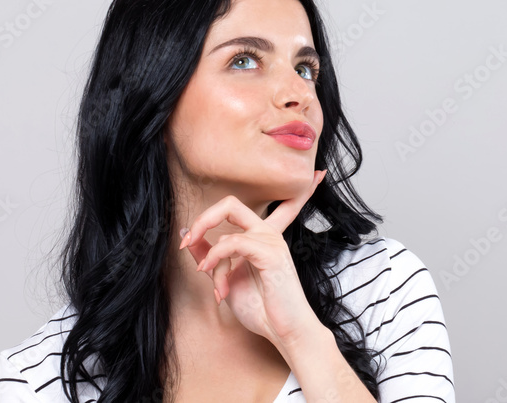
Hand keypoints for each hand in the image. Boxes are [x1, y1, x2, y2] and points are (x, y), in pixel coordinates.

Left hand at [179, 169, 327, 347]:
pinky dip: (216, 259)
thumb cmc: (261, 308)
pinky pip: (232, 243)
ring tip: (212, 283)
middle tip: (187, 241)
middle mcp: (269, 233)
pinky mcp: (270, 252)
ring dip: (209, 259)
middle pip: (231, 203)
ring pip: (225, 230)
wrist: (283, 330)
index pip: (285, 203)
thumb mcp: (225, 278)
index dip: (302, 189)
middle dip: (203, 219)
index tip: (320, 175)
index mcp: (264, 237)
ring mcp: (271, 241)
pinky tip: (215, 279)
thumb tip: (187, 233)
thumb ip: (209, 254)